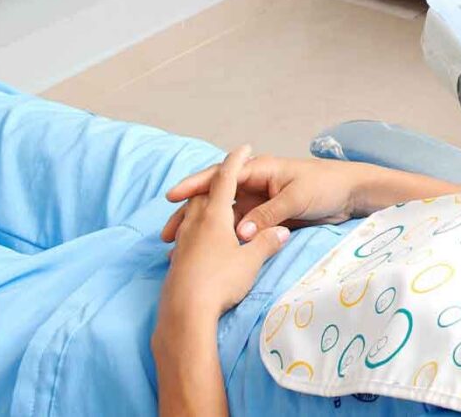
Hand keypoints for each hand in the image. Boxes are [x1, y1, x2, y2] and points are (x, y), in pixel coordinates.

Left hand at [159, 146, 291, 321]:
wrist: (185, 314)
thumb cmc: (220, 281)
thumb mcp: (250, 261)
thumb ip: (266, 242)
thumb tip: (282, 233)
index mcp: (214, 216)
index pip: (226, 180)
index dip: (236, 161)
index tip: (244, 147)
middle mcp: (196, 223)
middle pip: (204, 194)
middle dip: (218, 183)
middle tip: (231, 178)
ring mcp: (184, 241)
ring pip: (192, 214)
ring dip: (203, 205)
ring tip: (214, 207)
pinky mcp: (177, 260)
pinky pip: (187, 234)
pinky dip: (195, 228)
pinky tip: (200, 241)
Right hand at [162, 153, 369, 243]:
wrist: (352, 194)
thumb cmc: (326, 186)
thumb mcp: (296, 198)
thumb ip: (268, 215)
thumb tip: (240, 234)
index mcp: (260, 171)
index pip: (220, 177)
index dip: (194, 186)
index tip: (172, 198)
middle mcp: (255, 185)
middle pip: (215, 199)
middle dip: (191, 214)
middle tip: (167, 233)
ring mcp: (259, 203)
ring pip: (224, 218)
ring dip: (204, 232)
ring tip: (179, 249)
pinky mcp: (267, 219)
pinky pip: (240, 230)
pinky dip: (224, 241)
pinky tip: (210, 254)